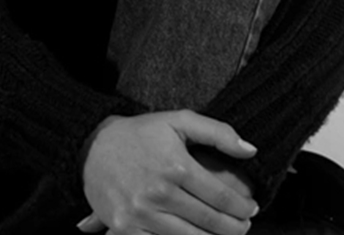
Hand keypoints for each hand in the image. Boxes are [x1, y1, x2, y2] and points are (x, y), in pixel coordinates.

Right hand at [79, 110, 258, 234]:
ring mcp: (142, 215)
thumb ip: (217, 132)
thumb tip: (251, 150)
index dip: (243, 207)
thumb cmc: (139, 134)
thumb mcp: (178, 120)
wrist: (92, 148)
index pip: (222, 198)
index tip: (251, 208)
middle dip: (235, 227)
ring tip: (223, 234)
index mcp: (176, 166)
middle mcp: (160, 193)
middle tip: (243, 225)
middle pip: (211, 223)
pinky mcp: (126, 229)